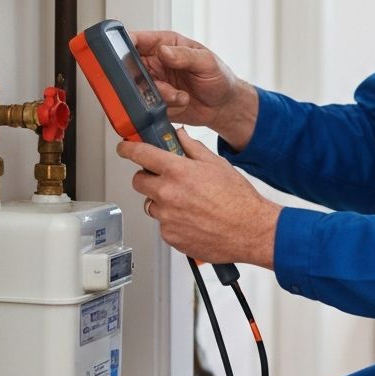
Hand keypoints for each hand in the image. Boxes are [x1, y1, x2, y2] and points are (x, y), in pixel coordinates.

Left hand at [117, 128, 279, 269]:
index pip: (140, 154)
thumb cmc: (238, 199)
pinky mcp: (170, 237)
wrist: (250, 230)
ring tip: (189, 203)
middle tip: (166, 179)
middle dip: (148, 177)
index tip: (124, 148)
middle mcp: (167, 194)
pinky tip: (193, 219)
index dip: (128, 149)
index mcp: (177, 172)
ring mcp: (167, 218)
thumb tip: (179, 137)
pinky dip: (173, 221)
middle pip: (139, 181)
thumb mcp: (216, 164)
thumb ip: (192, 148)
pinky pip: (163, 225)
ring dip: (163, 201)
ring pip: (152, 205)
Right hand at [129, 30, 257, 150]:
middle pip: (130, 67)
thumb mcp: (207, 62)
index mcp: (166, 45)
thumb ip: (185, 55)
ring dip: (159, 95)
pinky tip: (181, 102)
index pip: (138, 39)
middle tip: (159, 84)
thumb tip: (164, 51)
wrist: (224, 106)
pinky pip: (148, 106)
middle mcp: (156, 63)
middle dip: (140, 78)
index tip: (124, 54)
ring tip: (180, 95)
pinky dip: (164, 107)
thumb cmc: (219, 78)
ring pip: (138, 89)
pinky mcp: (156, 102)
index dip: (125, 44)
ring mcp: (155, 83)